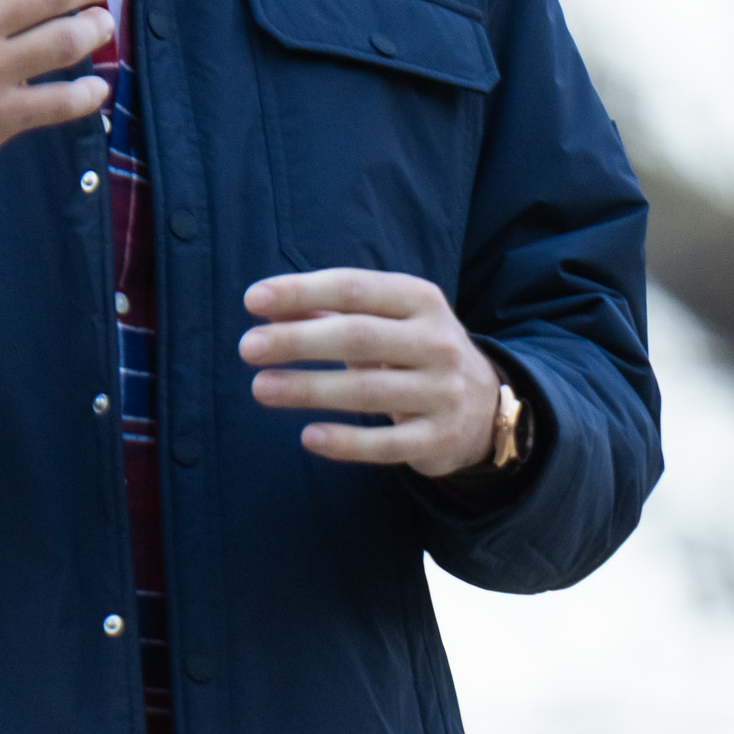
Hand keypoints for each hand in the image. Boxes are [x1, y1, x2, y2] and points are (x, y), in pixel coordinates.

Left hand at [239, 269, 502, 479]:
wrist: (486, 407)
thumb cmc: (414, 352)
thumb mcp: (385, 320)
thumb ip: (330, 311)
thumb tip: (265, 303)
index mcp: (421, 300)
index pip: (354, 288)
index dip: (303, 291)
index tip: (253, 300)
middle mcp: (437, 342)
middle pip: (358, 336)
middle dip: (298, 340)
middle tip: (247, 347)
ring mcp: (442, 392)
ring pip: (368, 391)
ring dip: (309, 388)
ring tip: (260, 387)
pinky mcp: (438, 439)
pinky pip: (387, 444)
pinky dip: (346, 442)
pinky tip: (308, 437)